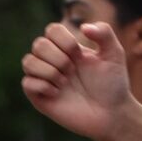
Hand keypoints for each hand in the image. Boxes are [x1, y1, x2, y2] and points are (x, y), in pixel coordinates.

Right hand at [18, 21, 133, 140]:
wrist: (111, 113)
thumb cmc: (113, 85)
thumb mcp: (114, 54)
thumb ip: (104, 32)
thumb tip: (83, 27)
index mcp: (67, 48)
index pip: (51, 30)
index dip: (64, 40)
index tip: (80, 56)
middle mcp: (53, 61)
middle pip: (38, 44)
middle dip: (59, 58)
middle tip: (73, 72)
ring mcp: (44, 79)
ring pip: (28, 61)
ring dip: (49, 71)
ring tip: (65, 83)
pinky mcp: (39, 97)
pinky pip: (26, 83)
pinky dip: (43, 86)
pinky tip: (58, 94)